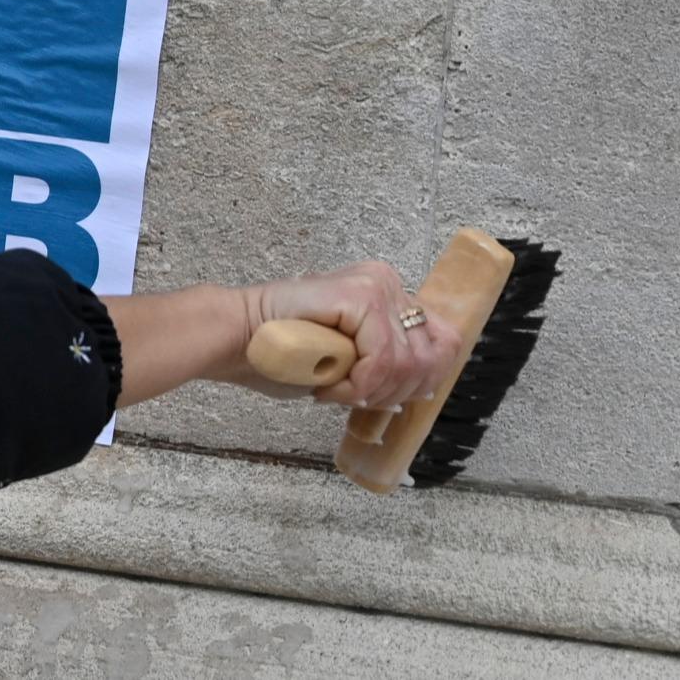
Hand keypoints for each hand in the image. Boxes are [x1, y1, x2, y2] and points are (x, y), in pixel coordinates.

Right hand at [226, 261, 463, 409]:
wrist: (237, 338)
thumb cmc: (282, 353)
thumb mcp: (349, 362)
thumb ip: (383, 365)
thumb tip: (419, 389)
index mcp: (387, 295)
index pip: (443, 341)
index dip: (422, 378)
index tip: (383, 397)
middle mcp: (387, 282)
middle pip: (434, 354)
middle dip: (395, 390)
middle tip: (352, 395)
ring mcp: (376, 285)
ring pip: (408, 361)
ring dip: (370, 389)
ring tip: (332, 388)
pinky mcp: (361, 295)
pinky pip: (383, 357)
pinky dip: (358, 383)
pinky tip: (328, 383)